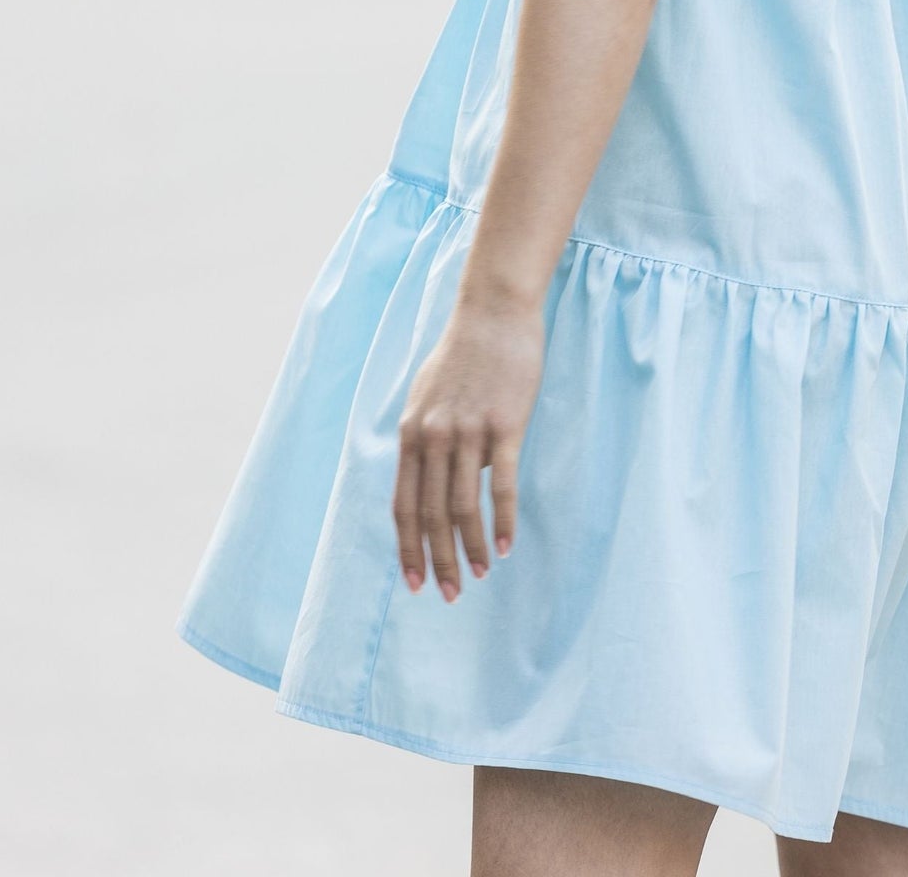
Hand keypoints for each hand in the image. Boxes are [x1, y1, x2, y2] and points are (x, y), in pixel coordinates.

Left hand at [393, 290, 544, 601]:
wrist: (493, 311)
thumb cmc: (464, 354)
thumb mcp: (429, 395)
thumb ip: (428, 438)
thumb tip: (440, 479)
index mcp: (410, 432)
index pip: (403, 505)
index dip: (408, 548)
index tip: (414, 583)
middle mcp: (432, 436)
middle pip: (431, 514)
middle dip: (438, 561)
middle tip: (450, 596)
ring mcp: (467, 431)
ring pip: (464, 506)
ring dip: (470, 548)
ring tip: (480, 576)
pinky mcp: (503, 425)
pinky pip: (501, 485)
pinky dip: (501, 521)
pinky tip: (504, 547)